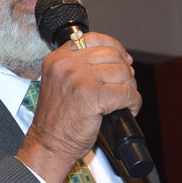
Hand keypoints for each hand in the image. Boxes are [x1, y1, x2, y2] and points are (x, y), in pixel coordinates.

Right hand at [17, 32, 139, 182]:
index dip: (114, 48)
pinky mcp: (92, 97)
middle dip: (125, 72)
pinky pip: (126, 93)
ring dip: (130, 88)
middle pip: (113, 55)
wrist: (48, 144)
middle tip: (123, 87)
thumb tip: (120, 58)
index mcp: (58, 58)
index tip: (122, 60)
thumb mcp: (61, 82)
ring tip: (123, 101)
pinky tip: (128, 110)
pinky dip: (133, 103)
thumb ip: (81, 66)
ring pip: (122, 72)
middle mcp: (66, 64)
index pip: (94, 38)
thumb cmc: (58, 118)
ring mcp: (78, 79)